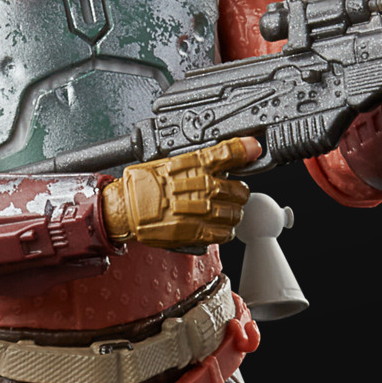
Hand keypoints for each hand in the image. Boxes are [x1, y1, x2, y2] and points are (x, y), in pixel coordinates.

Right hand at [102, 136, 258, 247]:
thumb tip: (232, 150)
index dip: (246, 150)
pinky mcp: (197, 232)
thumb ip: (205, 157)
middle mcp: (202, 185)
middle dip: (237, 194)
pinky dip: (224, 231)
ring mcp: (201, 210)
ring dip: (232, 214)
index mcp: (195, 164)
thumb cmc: (146, 184)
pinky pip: (225, 233)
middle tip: (228, 194)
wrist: (128, 208)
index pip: (230, 152)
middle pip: (240, 190)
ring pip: (235, 213)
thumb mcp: (173, 159)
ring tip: (220, 212)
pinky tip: (216, 226)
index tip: (253, 150)